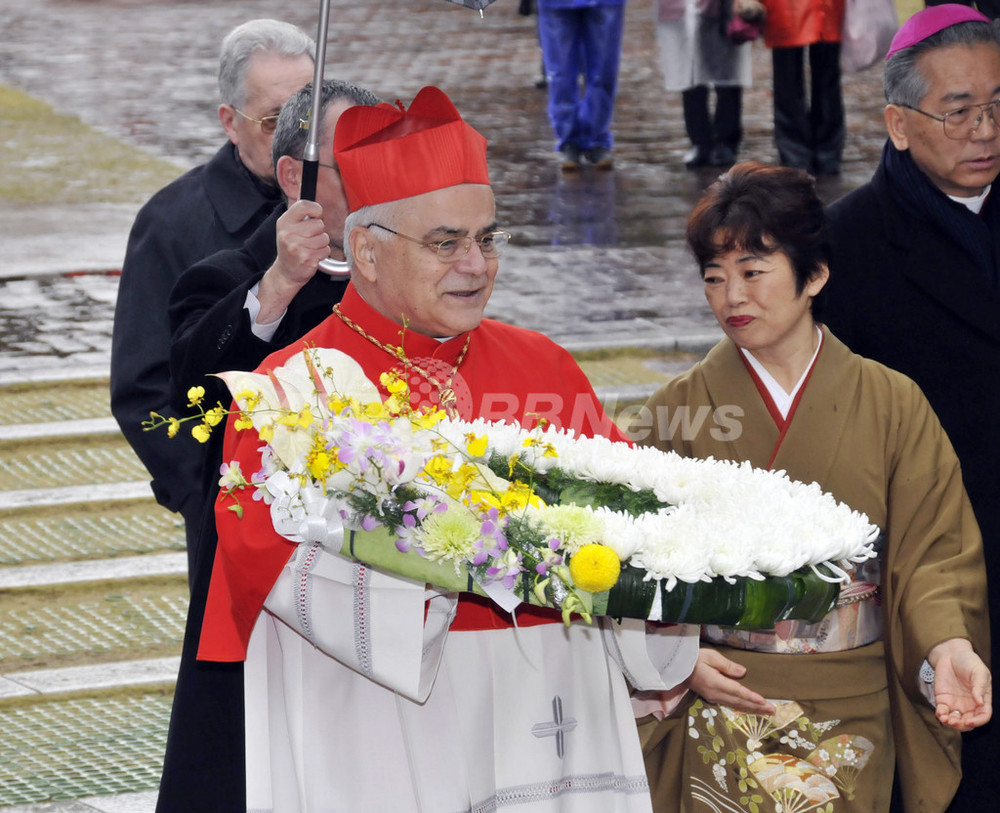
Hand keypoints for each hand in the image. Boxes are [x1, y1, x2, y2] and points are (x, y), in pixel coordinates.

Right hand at [257, 200, 330, 322]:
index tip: (316, 215)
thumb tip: (314, 202)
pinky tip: (312, 255)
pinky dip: (323, 253)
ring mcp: (297, 247)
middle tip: (309, 238)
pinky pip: (326, 250)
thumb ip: (300, 214)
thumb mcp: (288, 227)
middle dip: (319, 231)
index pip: (305, 205)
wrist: (285, 272)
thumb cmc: (291, 246)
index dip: (316, 209)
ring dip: (321, 243)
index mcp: (284, 222)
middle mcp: (288, 234)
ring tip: (310, 247)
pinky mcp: (307, 259)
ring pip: (324, 238)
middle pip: (319, 224)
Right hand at [688, 648, 775, 714]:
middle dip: (757, 706)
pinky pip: (730, 704)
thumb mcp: (710, 656)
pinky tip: (749, 708)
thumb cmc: (694, 658)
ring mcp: (713, 697)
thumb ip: (727, 665)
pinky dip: (742, 707)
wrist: (677, 667)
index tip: (764, 701)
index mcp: (715, 683)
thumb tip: (743, 672)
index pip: (737, 691)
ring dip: (751, 709)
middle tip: (772, 710)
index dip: (751, 697)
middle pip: (739, 702)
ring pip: (736, 705)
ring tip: (765, 711)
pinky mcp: (711, 698)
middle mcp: (715, 693)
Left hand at [929, 638, 991, 731]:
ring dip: (951, 723)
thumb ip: (979, 686)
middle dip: (962, 726)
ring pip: (955, 720)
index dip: (978, 721)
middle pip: (969, 722)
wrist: (951, 654)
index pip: (983, 716)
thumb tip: (979, 702)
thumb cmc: (969, 662)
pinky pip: (942, 712)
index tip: (970, 721)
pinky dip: (941, 715)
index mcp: (982, 700)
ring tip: (946, 719)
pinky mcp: (943, 700)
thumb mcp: (979, 672)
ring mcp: (956, 703)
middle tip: (955, 722)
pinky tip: (940, 714)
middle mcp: (970, 705)